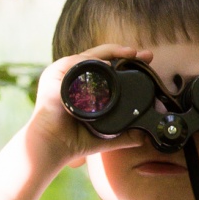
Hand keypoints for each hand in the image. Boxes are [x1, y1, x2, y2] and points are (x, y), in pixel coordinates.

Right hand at [30, 44, 150, 167]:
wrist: (52, 146)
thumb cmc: (72, 142)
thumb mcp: (104, 135)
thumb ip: (124, 134)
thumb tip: (145, 135)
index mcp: (81, 85)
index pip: (106, 69)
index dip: (126, 63)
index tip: (146, 61)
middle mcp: (71, 77)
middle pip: (101, 59)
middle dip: (124, 53)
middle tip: (146, 55)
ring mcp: (62, 74)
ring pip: (90, 56)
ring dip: (112, 52)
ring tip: (132, 54)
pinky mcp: (54, 75)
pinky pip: (76, 62)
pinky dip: (92, 60)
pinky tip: (109, 65)